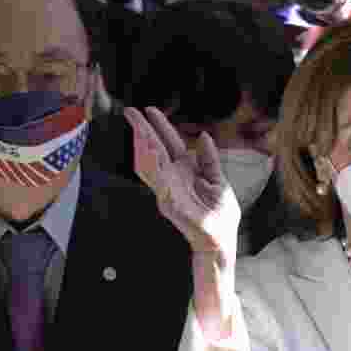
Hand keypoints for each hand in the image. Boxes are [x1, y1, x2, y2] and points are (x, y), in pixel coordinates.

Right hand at [124, 107, 239, 259]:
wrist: (220, 240)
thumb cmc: (219, 213)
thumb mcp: (218, 180)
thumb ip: (209, 159)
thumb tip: (203, 135)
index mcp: (185, 170)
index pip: (168, 143)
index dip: (159, 126)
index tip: (148, 109)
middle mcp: (173, 178)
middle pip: (154, 150)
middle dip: (142, 130)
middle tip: (130, 111)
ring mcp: (168, 191)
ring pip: (151, 164)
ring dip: (144, 146)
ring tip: (139, 129)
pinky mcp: (170, 205)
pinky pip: (159, 184)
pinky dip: (154, 169)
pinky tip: (150, 154)